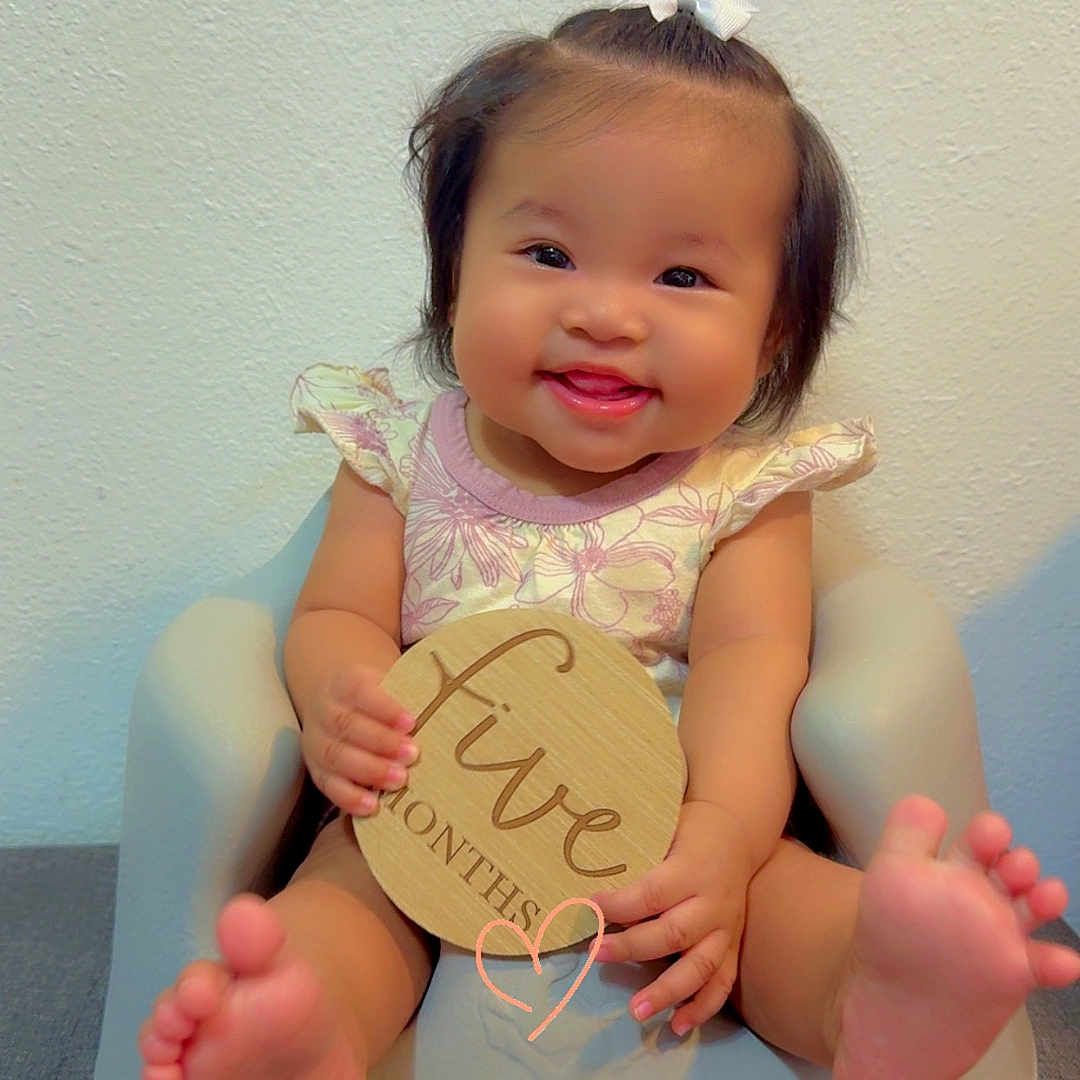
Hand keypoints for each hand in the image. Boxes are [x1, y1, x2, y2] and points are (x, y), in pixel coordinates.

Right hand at [300, 663, 418, 816]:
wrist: (334, 701)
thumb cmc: (375, 696)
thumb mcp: (388, 683)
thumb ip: (410, 694)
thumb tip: (451, 710)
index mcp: (347, 683)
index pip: (362, 692)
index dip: (386, 709)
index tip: (412, 722)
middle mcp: (327, 711)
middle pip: (348, 725)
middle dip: (382, 742)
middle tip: (412, 754)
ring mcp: (318, 741)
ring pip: (337, 756)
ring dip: (369, 770)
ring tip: (399, 780)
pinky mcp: (317, 770)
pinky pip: (328, 785)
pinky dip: (348, 797)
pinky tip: (371, 805)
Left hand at [591, 800, 754, 1035]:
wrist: (737, 835)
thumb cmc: (688, 833)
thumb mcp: (664, 835)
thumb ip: (638, 862)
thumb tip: (592, 889)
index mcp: (691, 871)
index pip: (651, 894)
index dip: (619, 905)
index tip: (590, 908)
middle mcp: (711, 904)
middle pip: (672, 933)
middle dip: (632, 948)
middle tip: (596, 956)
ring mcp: (725, 930)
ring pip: (699, 967)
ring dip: (667, 992)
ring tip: (636, 1012)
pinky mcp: (733, 947)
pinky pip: (721, 983)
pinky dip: (701, 1007)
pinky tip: (677, 1025)